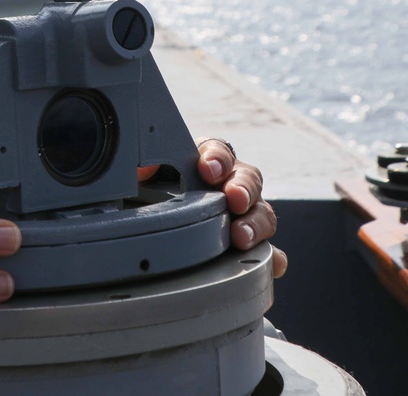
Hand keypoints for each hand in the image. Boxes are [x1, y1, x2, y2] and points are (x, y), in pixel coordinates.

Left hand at [137, 138, 285, 278]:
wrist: (151, 216)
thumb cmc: (150, 192)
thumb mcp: (143, 178)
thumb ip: (143, 168)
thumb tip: (144, 168)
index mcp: (205, 160)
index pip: (218, 149)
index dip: (216, 158)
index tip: (208, 169)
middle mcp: (230, 183)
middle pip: (248, 179)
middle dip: (243, 189)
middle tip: (234, 200)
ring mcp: (243, 213)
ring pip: (262, 213)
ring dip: (255, 224)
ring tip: (241, 237)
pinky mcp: (248, 242)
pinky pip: (268, 250)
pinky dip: (272, 257)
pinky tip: (271, 265)